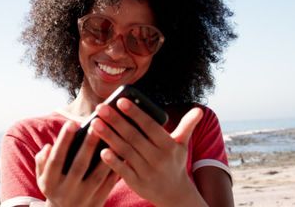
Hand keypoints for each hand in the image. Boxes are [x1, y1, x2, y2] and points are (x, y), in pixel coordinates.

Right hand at [35, 121, 118, 206]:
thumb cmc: (55, 186)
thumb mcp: (42, 176)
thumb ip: (42, 160)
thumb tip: (49, 147)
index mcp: (50, 183)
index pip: (56, 159)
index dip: (63, 141)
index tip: (71, 122)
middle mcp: (66, 191)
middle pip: (79, 166)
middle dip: (88, 145)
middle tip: (95, 125)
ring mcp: (83, 198)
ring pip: (97, 176)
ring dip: (106, 156)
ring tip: (112, 136)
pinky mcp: (98, 202)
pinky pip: (109, 185)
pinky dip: (115, 169)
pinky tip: (121, 153)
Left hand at [91, 101, 206, 205]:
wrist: (175, 195)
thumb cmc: (174, 163)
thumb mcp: (182, 145)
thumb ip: (187, 126)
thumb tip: (199, 110)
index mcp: (168, 146)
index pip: (150, 126)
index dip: (136, 113)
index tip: (121, 100)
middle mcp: (158, 158)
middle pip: (133, 137)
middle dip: (116, 121)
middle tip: (100, 107)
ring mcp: (147, 172)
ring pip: (125, 151)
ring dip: (109, 137)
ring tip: (95, 123)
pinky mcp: (137, 184)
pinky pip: (123, 171)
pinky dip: (113, 162)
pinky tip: (101, 151)